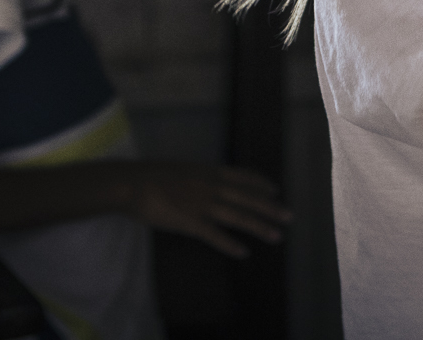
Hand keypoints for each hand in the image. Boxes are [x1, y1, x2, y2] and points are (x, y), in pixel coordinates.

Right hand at [135, 164, 290, 257]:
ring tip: (277, 236)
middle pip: (248, 198)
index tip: (276, 189)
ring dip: (260, 227)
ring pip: (238, 216)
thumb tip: (207, 183)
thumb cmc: (152, 176)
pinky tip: (243, 253)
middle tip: (290, 216)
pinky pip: (215, 235)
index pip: (243, 176)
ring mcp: (202, 204)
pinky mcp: (191, 222)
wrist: (132, 183)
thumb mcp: (183, 169)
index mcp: (209, 172)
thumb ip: (199, 178)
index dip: (261, 183)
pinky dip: (230, 245)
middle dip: (270, 207)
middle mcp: (211, 186)